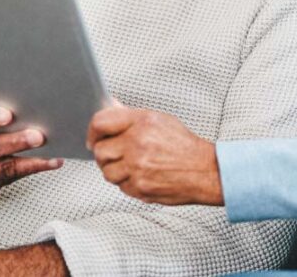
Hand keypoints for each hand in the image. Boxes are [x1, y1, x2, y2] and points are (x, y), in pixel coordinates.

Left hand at [87, 106, 223, 205]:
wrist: (204, 170)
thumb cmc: (183, 145)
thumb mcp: (159, 120)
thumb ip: (130, 117)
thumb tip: (109, 108)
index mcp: (141, 122)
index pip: (100, 122)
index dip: (92, 131)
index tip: (94, 138)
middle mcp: (137, 144)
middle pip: (100, 151)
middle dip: (104, 154)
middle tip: (114, 154)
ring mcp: (137, 168)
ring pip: (107, 172)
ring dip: (115, 170)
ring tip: (131, 166)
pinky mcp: (140, 188)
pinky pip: (120, 186)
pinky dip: (127, 183)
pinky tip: (142, 175)